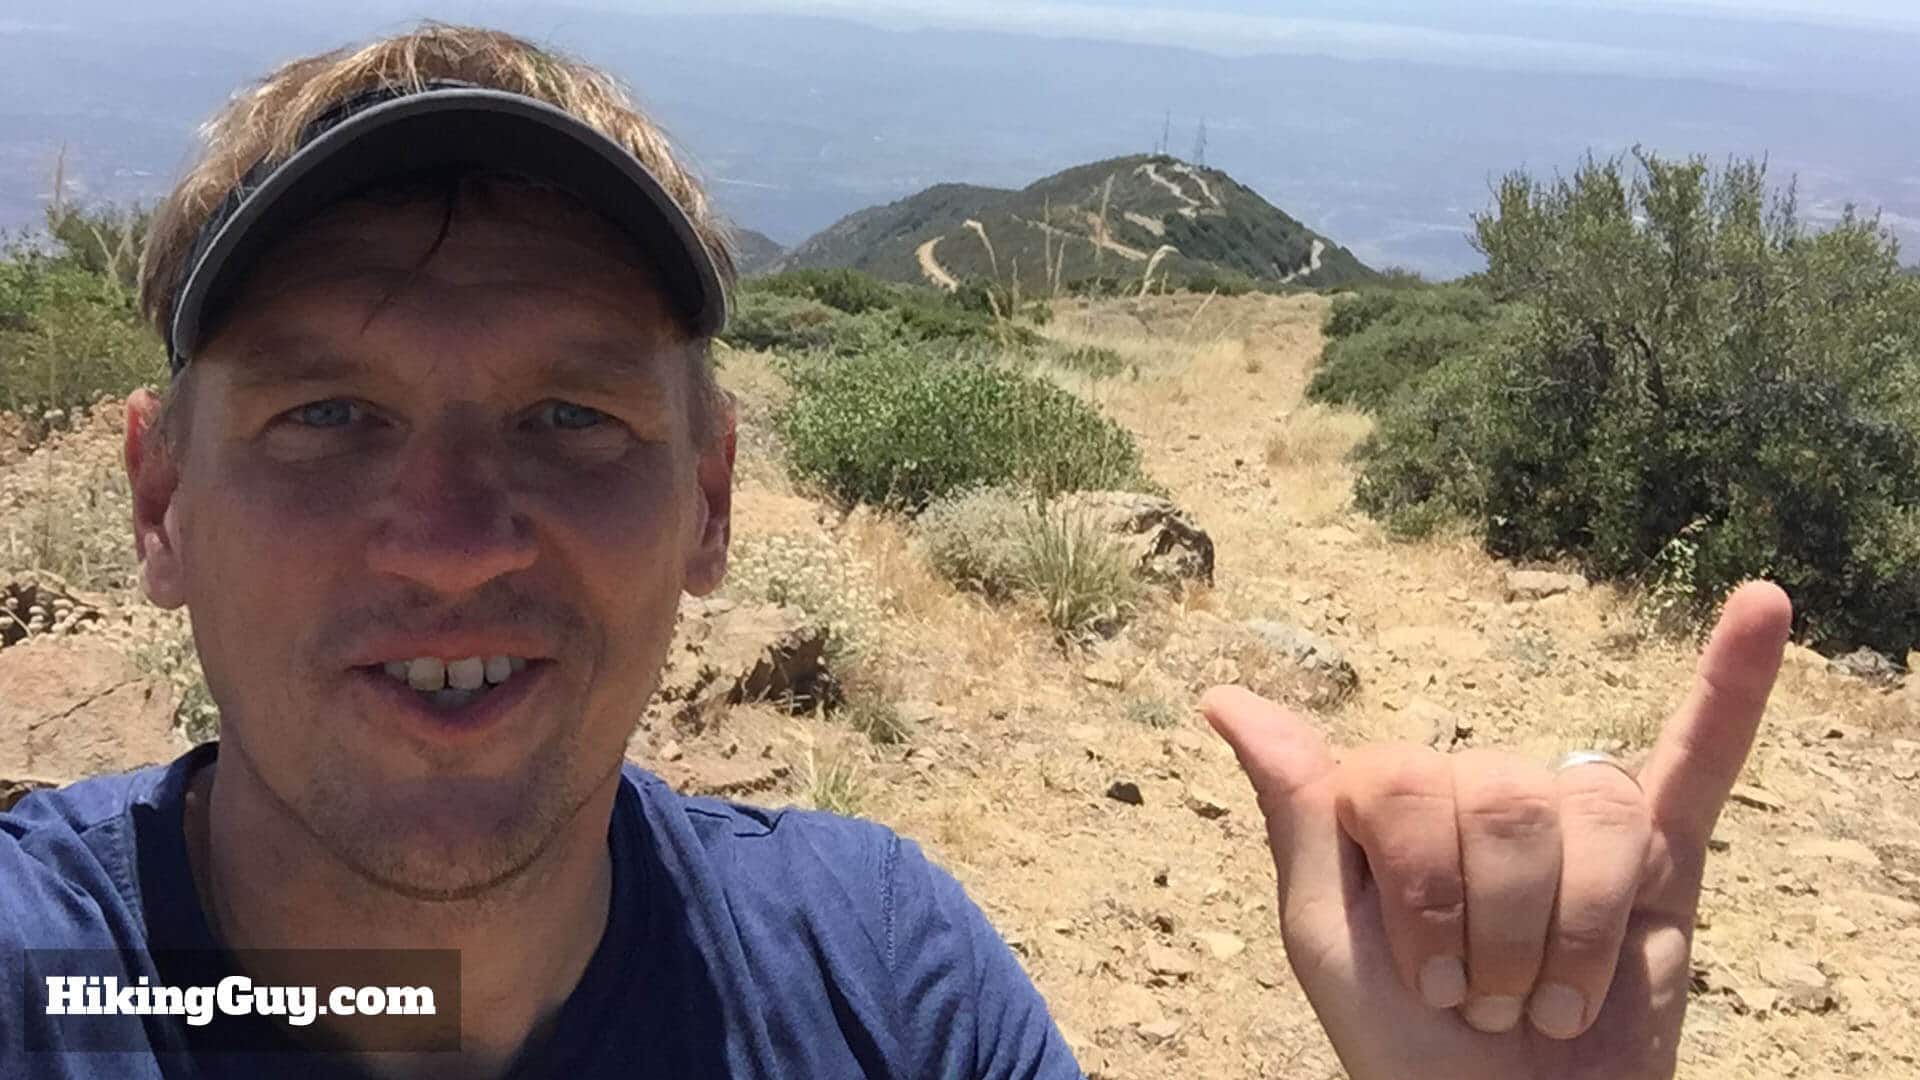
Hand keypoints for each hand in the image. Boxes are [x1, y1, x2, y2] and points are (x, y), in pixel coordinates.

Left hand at [1204, 581, 1790, 1079]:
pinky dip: (1735, 683)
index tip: (1426, 985)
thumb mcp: (1326, 937)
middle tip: (1492, 1004)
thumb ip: (1299, 812)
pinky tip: (1761, 605)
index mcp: (1399, 796)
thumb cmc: (1408, 1046)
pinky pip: (1702, 758)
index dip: (1418, 896)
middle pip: (1500, 798)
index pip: (1404, 779)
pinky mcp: (1665, 862)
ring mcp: (1576, 819)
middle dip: (1495, 928)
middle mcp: (1486, 789)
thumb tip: (1223, 697)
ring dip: (1574, 934)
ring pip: (1592, 811)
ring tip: (1554, 1001)